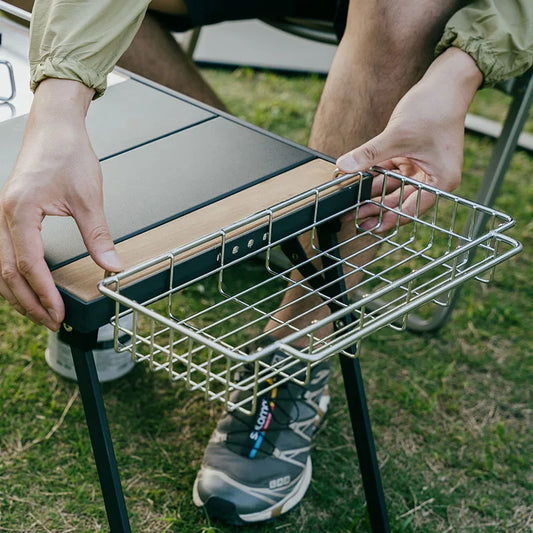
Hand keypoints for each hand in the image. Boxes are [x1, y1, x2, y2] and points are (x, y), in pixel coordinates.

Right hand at [0, 79, 122, 329]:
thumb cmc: (68, 154)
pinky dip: (13, 275)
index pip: (29, 265)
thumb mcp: (89, 198)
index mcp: (20, 212)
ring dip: (18, 293)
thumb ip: (99, 236)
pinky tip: (28, 286)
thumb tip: (112, 268)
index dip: (44, 294)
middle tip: (51, 323)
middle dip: (28, 302)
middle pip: (7, 272)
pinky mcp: (7, 214)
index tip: (59, 314)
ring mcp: (0, 215)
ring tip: (39, 312)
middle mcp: (2, 216)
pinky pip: (3, 253)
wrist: (54, 126)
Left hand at [336, 47, 482, 231]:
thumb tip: (344, 167)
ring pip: (393, 188)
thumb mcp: (397, 135)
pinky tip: (359, 184)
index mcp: (441, 181)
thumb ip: (369, 155)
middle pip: (400, 201)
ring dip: (373, 194)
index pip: (411, 208)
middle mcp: (433, 179)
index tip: (369, 225)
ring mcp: (422, 168)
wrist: (445, 83)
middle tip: (353, 217)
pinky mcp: (412, 158)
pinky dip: (376, 177)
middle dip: (377, 208)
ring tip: (352, 204)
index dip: (388, 218)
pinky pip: (391, 173)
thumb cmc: (434, 108)